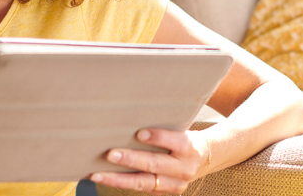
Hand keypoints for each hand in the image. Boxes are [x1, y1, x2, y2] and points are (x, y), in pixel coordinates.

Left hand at [89, 128, 209, 194]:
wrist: (204, 158)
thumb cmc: (183, 137)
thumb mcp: (181, 128)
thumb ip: (163, 125)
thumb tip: (132, 114)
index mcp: (189, 147)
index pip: (174, 141)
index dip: (157, 137)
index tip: (139, 133)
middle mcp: (183, 168)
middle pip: (155, 164)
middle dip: (131, 159)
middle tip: (109, 154)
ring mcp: (175, 184)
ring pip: (144, 183)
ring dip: (118, 179)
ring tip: (97, 174)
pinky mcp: (165, 193)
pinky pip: (141, 189)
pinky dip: (121, 184)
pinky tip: (103, 179)